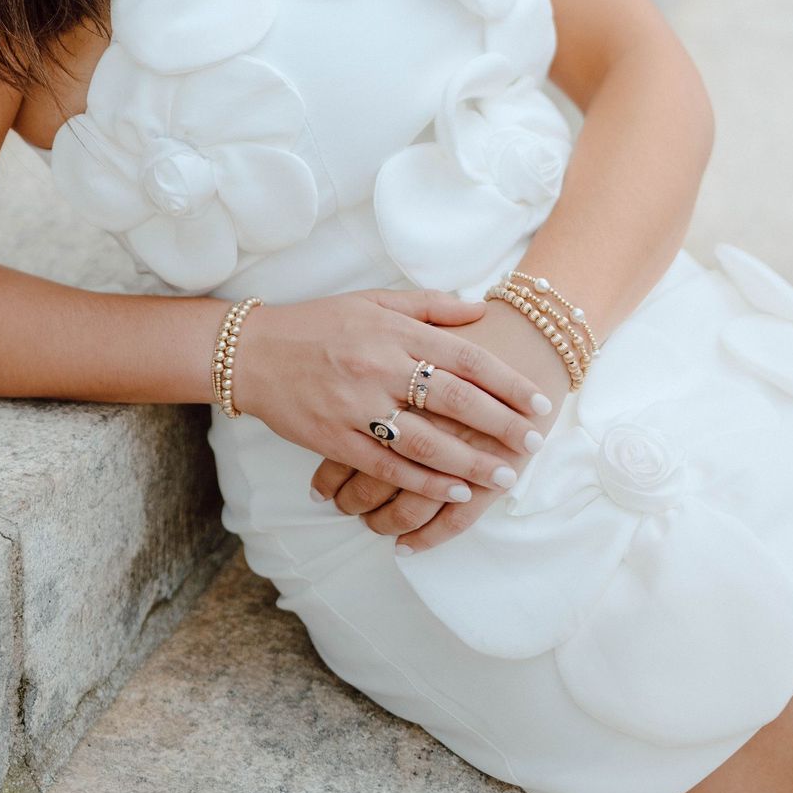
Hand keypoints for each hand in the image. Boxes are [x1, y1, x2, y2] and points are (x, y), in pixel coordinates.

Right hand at [232, 289, 553, 505]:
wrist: (253, 352)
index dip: (507, 382)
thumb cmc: (318, 324)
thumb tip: (480, 309)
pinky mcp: (335, 438)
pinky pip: (388, 466)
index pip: (464, 357)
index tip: (539, 401)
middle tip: (536, 442)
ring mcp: (356, 405)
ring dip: (472, 462)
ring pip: (426, 440)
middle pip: (454, 400)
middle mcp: (378, 366)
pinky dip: (425, 481)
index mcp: (392, 330)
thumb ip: (428, 306)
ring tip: (506, 476)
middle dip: (502, 425)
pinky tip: (456, 491)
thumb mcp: (372, 301)